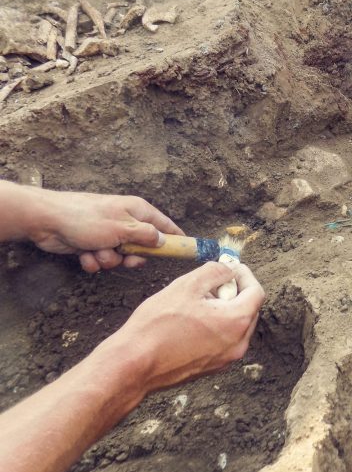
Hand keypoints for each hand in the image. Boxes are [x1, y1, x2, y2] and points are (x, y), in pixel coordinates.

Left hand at [28, 190, 183, 272]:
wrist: (47, 221)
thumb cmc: (86, 219)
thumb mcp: (122, 228)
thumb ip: (146, 236)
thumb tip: (163, 240)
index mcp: (137, 211)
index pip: (165, 225)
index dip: (175, 238)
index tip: (185, 251)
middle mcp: (125, 221)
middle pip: (142, 247)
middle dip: (132, 258)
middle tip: (127, 259)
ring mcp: (108, 233)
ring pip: (120, 257)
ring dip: (109, 259)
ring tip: (97, 251)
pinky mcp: (93, 244)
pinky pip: (102, 259)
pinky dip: (93, 260)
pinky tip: (83, 254)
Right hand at [109, 262, 265, 391]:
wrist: (133, 364)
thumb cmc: (157, 326)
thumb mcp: (187, 286)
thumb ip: (215, 272)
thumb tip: (228, 269)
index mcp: (236, 322)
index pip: (256, 292)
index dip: (245, 275)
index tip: (232, 267)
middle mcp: (238, 344)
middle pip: (249, 309)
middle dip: (235, 292)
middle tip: (213, 282)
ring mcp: (226, 359)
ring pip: (237, 326)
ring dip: (225, 309)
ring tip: (199, 301)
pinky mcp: (212, 367)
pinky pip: (225, 340)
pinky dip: (218, 326)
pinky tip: (193, 320)